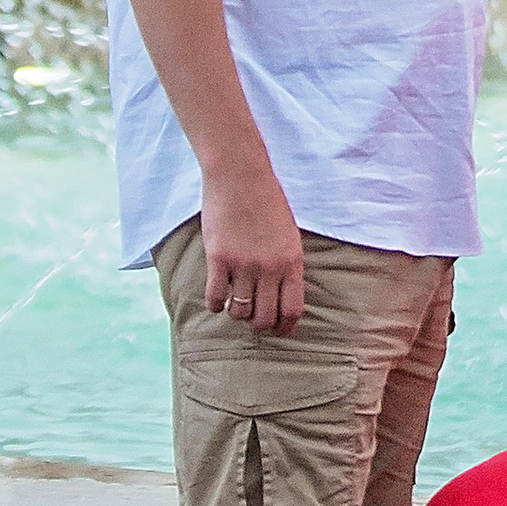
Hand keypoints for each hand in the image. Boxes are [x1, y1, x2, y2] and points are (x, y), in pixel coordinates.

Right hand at [201, 170, 306, 329]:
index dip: (284, 327)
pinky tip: (216, 297)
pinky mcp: (218, 258)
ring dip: (236, 313)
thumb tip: (281, 293)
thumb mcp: (289, 233)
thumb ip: (287, 263)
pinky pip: (215, 297)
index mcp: (292, 261)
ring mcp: (243, 264)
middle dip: (259, 325)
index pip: (291, 310)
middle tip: (253, 319)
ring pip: (239, 311)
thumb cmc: (267, 200)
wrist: (240, 175)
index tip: (278, 330)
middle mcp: (269, 268)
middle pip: (264, 318)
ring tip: (234, 303)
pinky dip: (215, 303)